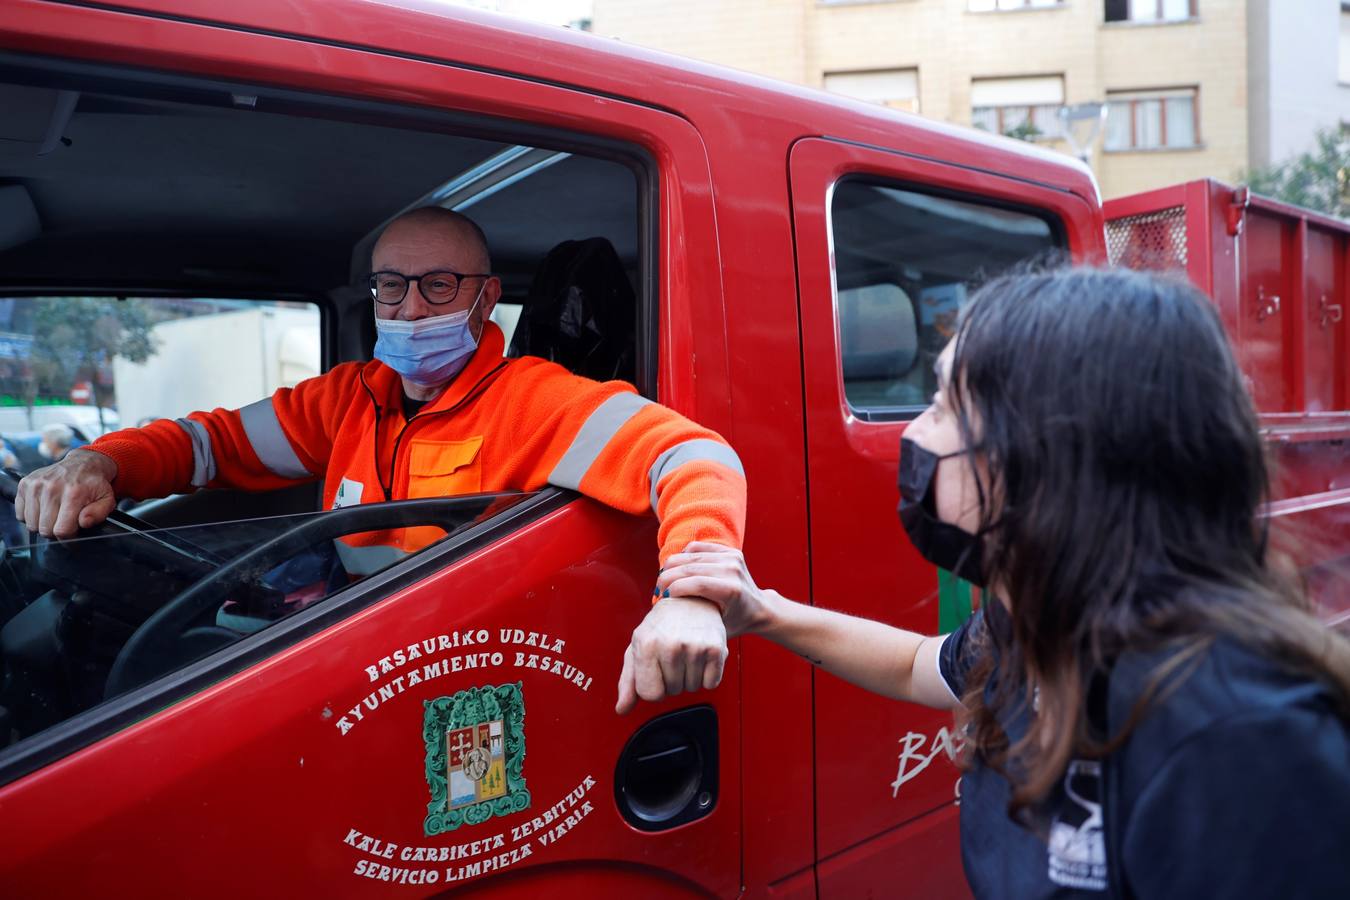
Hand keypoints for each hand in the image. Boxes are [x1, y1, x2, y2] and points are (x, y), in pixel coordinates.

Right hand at [14, 449, 118, 539]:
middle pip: (44, 529)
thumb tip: (83, 522)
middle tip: (64, 523)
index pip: (62, 530)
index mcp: (73, 493)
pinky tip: (44, 509)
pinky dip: (31, 516)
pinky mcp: (25, 484)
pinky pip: (20, 514)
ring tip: (55, 516)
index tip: (73, 534)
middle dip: (56, 532)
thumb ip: (98, 514)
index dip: (69, 538)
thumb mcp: (107, 500)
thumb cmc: (94, 485)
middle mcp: (51, 488)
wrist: (83, 464)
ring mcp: (36, 485)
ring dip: (43, 525)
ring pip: (31, 524)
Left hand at [614, 595, 727, 714]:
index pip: (650, 694)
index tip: (656, 670)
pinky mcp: (716, 649)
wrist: (690, 600)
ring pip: (692, 688)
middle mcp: (671, 645)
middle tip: (673, 655)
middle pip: (672, 691)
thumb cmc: (660, 626)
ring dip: (689, 676)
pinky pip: (711, 683)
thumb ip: (628, 681)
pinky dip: (707, 675)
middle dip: (672, 679)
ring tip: (686, 653)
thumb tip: (621, 709)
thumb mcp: (637, 649)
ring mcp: (695, 647)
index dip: (654, 686)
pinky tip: (701, 656)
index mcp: (646, 645)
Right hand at [656, 541, 774, 638]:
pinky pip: (697, 547)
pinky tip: (676, 569)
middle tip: (657, 590)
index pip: (695, 584)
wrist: (759, 608)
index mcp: (732, 590)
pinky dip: (682, 556)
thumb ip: (696, 622)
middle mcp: (733, 570)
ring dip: (671, 566)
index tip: (662, 599)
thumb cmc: (736, 623)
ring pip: (689, 554)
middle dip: (666, 577)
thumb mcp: (717, 629)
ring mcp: (732, 557)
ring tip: (663, 580)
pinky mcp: (730, 551)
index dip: (673, 589)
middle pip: (689, 567)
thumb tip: (665, 616)